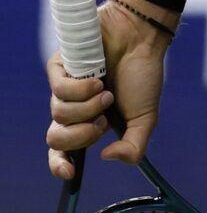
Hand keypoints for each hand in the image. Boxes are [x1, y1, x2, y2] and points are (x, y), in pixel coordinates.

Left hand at [45, 0, 170, 178]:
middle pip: (55, 138)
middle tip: (102, 120)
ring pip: (59, 114)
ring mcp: (64, 89)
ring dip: (88, 107)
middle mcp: (73, 108)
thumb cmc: (143, 75)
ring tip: (107, 91)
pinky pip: (59, 90)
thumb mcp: (145, 118)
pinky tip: (98, 78)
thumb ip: (134, 146)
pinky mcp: (58, 68)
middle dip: (81, 134)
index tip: (70, 173)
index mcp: (88, 123)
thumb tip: (106, 156)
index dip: (60, 165)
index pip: (62, 151)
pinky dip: (81, 89)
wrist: (142, 40)